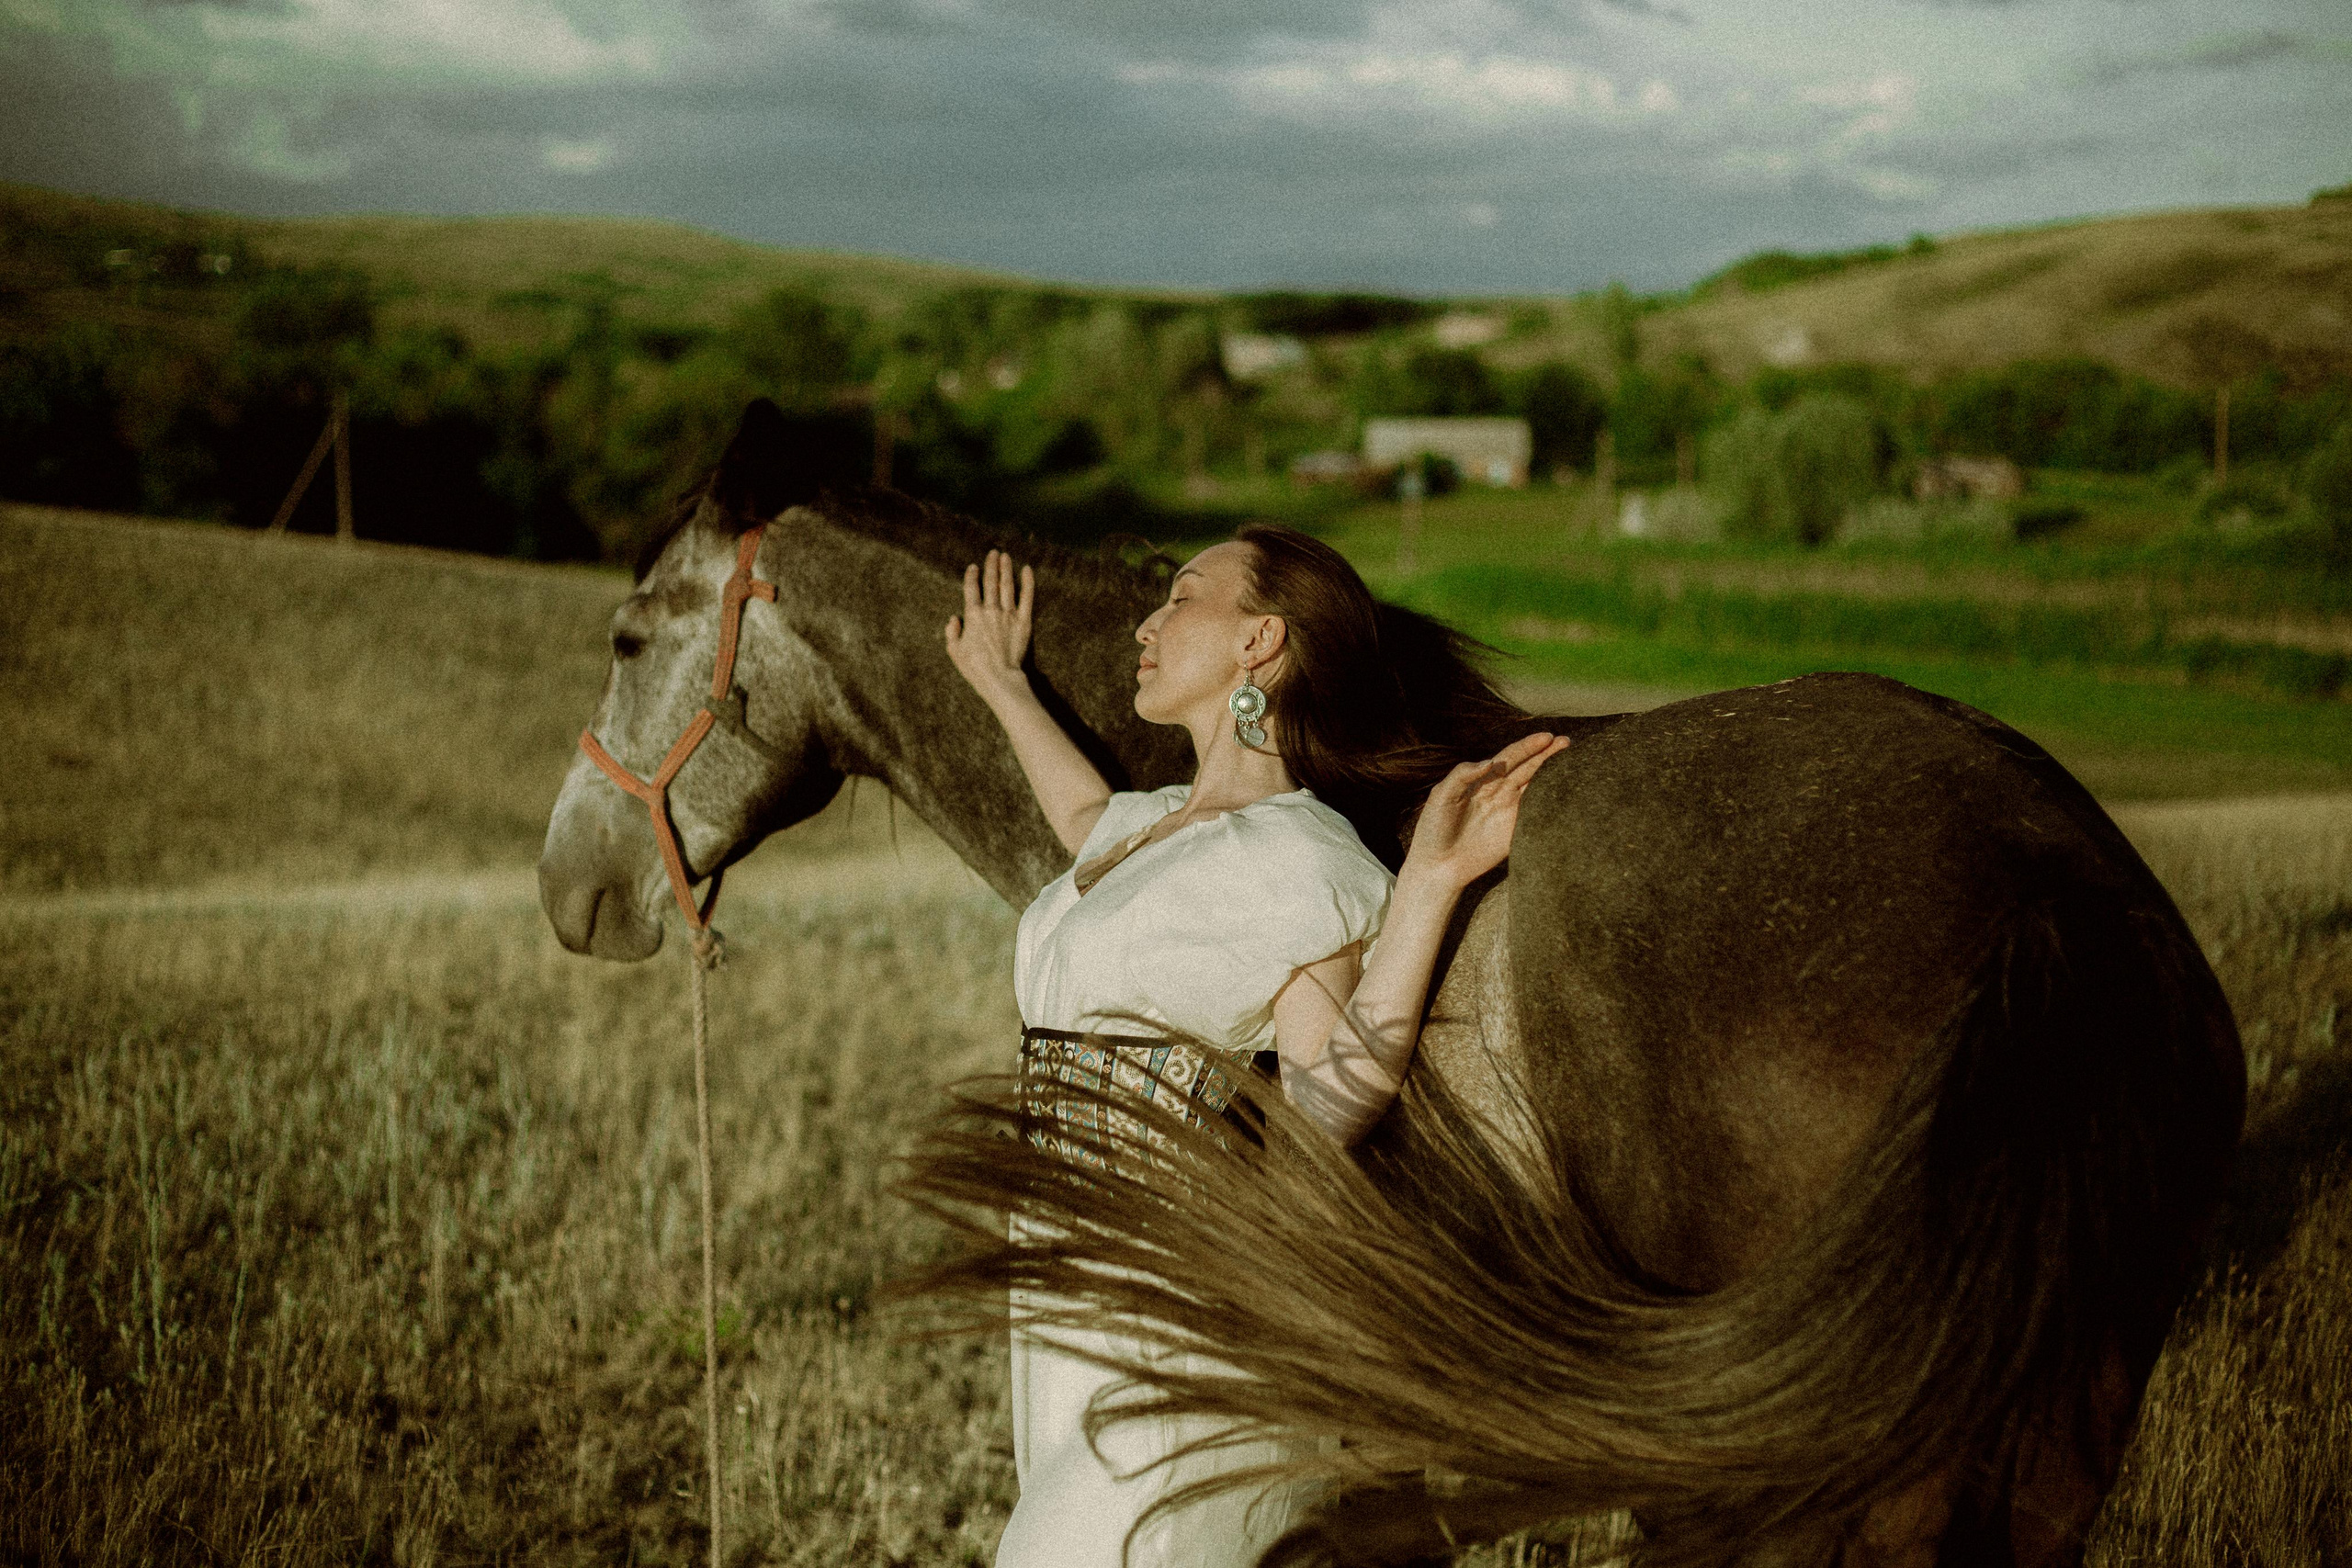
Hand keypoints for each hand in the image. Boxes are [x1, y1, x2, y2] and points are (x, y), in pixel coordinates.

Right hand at [944, 549, 1033, 705]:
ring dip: (1006, 569)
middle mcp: (991, 610)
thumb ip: (952, 632)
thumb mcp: (954, 651)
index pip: (971, 589)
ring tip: (1005, 556)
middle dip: (991, 565)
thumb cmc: (975, 667)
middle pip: (990, 582)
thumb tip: (954, 618)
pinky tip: (1027, 570)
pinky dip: (1028, 582)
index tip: (974, 566)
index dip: (972, 575)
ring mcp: (1008, 614)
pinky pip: (1027, 597)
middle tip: (993, 552)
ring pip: (1007, 585)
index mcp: (973, 616)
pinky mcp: (1024, 621)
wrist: (1000, 677)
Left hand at [1402, 731, 1570, 889]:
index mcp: (1481, 780)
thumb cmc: (1433, 829)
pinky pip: (1536, 813)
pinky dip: (1550, 801)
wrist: (1437, 866)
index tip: (1546, 737)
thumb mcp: (1441, 796)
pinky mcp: (1515, 832)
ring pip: (1535, 787)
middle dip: (1546, 755)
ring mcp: (1509, 812)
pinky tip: (1564, 789)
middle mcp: (1498, 792)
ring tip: (1571, 758)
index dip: (1527, 747)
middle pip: (1527, 769)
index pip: (1508, 758)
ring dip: (1552, 773)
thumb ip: (1462, 775)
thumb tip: (1490, 761)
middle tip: (1566, 742)